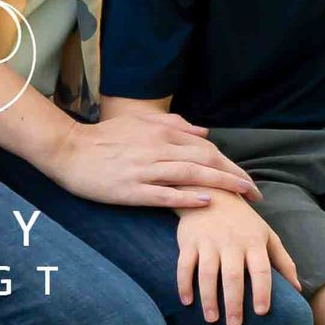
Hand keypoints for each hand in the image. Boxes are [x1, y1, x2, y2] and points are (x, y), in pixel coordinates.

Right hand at [48, 113, 264, 210]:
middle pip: (204, 160)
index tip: (247, 178)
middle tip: (255, 192)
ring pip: (190, 175)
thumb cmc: (104, 137)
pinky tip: (206, 201)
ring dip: (220, 184)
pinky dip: (187, 197)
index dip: (229, 162)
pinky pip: (164, 193)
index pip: (205, 148)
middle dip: (233, 176)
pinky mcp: (131, 189)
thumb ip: (172, 124)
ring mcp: (144, 169)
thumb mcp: (139, 123)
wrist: (69, 150)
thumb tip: (204, 132)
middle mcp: (157, 148)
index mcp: (161, 133)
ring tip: (242, 195)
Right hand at [176, 190, 300, 324]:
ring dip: (209, 298)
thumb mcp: (267, 235)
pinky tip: (187, 301)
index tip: (261, 311)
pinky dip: (184, 284)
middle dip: (234, 302)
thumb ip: (283, 261)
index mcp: (253, 241)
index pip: (261, 268)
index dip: (262, 290)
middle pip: (233, 275)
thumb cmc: (244, 221)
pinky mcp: (189, 241)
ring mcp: (209, 241)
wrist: (213, 192)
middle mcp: (231, 241)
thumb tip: (297, 289)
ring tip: (212, 318)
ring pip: (208, 273)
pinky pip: (184, 265)